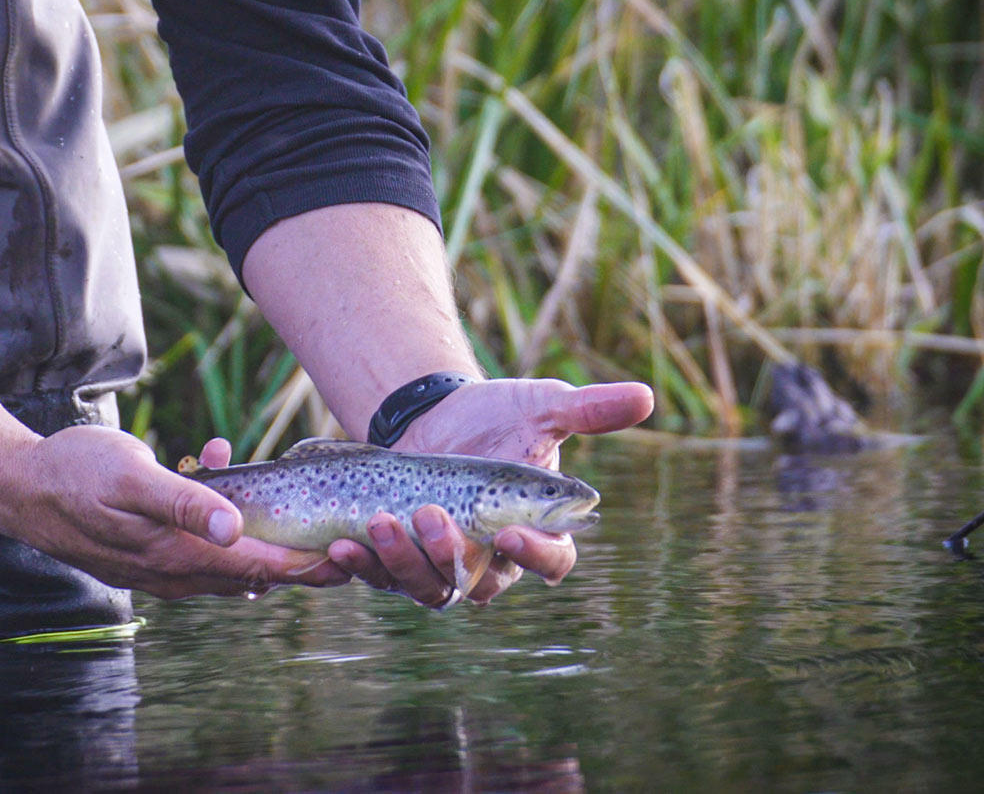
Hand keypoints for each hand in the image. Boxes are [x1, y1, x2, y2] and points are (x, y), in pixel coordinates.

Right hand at [0, 425, 351, 599]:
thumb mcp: (130, 475)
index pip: (257, 569)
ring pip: (227, 561)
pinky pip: (198, 543)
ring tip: (292, 504)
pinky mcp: (146, 552)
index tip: (348, 557)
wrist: (16, 487)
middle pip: (252, 575)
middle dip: (297, 559)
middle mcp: (171, 571)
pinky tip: (213, 464)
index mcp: (175, 555)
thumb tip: (234, 530)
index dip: (305, 566)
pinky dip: (219, 516)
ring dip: (258, 534)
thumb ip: (183, 501)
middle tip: (344, 542)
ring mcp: (157, 566)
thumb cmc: (72, 473)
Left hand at [325, 378, 652, 605]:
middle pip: (476, 584)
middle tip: (426, 516)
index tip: (508, 528)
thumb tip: (645, 396)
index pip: (551, 560)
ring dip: (399, 562)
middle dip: (448, 555)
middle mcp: (491, 562)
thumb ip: (589, 409)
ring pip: (424, 587)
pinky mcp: (396, 560)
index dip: (535, 554)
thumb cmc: (498, 416)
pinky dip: (358, 566)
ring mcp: (441, 566)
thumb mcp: (541, 406)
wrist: (435, 416)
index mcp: (536, 532)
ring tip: (378, 522)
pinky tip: (338, 547)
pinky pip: (378, 578)